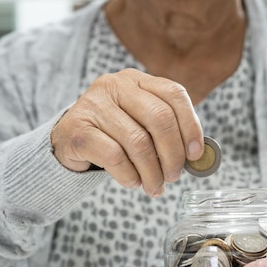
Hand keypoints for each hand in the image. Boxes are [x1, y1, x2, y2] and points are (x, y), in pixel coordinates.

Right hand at [51, 68, 203, 196]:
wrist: (68, 142)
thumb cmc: (113, 135)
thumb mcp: (141, 125)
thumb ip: (166, 133)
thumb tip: (198, 157)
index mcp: (137, 80)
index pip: (174, 94)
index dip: (190, 125)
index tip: (195, 154)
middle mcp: (115, 85)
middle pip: (160, 118)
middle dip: (173, 154)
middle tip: (174, 177)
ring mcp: (94, 105)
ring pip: (138, 142)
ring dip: (152, 172)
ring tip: (154, 187)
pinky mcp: (78, 129)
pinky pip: (115, 157)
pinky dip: (130, 176)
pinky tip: (132, 182)